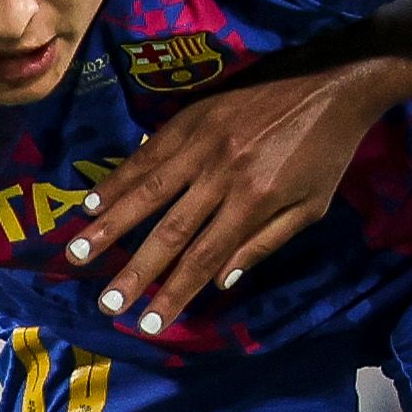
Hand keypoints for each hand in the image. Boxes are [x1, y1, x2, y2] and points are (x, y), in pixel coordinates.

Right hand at [54, 61, 402, 336]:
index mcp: (255, 201)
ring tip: (78, 253)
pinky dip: (118, 178)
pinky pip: (148, 153)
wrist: (332, 87)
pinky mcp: (191, 117)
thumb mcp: (310, 208)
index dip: (174, 293)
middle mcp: (223, 174)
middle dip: (135, 270)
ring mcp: (203, 143)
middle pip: (170, 231)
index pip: (205, 257)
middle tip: (105, 303)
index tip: (147, 324)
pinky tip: (93, 201)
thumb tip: (219, 282)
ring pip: (148, 191)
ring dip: (110, 226)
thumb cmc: (325, 156)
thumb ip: (264, 244)